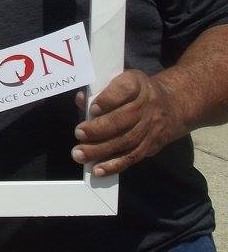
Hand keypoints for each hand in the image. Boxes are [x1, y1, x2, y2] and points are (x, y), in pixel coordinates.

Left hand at [72, 69, 187, 176]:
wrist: (172, 104)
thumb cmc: (135, 92)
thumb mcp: (121, 81)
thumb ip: (99, 90)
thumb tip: (81, 100)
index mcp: (137, 83)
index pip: (124, 89)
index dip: (108, 100)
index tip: (93, 108)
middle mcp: (147, 105)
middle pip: (124, 118)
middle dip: (99, 128)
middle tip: (79, 134)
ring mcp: (152, 127)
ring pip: (127, 141)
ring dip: (102, 150)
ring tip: (80, 154)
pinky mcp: (153, 145)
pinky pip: (133, 156)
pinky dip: (114, 164)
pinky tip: (98, 170)